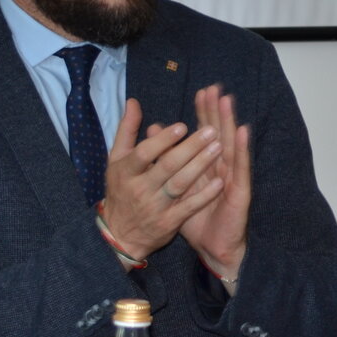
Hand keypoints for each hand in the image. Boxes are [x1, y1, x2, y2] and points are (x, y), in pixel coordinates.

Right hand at [100, 99, 223, 260]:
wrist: (119, 235)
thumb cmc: (121, 189)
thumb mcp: (116, 160)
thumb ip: (126, 130)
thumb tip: (133, 102)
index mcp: (125, 171)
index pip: (143, 153)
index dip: (163, 140)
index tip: (183, 126)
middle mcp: (139, 189)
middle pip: (167, 166)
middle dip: (190, 148)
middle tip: (212, 131)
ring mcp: (155, 206)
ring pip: (180, 184)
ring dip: (200, 165)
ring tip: (219, 148)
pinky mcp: (169, 222)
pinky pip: (189, 207)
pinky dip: (204, 195)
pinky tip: (220, 181)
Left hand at [171, 85, 250, 280]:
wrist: (214, 247)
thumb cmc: (197, 219)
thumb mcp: (177, 189)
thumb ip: (167, 161)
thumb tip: (153, 131)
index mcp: (207, 166)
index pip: (205, 135)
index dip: (204, 113)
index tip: (201, 92)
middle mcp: (222, 168)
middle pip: (219, 134)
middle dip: (216, 111)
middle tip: (214, 88)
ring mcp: (233, 178)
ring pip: (231, 145)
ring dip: (230, 122)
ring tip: (227, 101)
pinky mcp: (240, 191)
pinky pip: (240, 168)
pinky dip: (241, 150)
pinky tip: (241, 132)